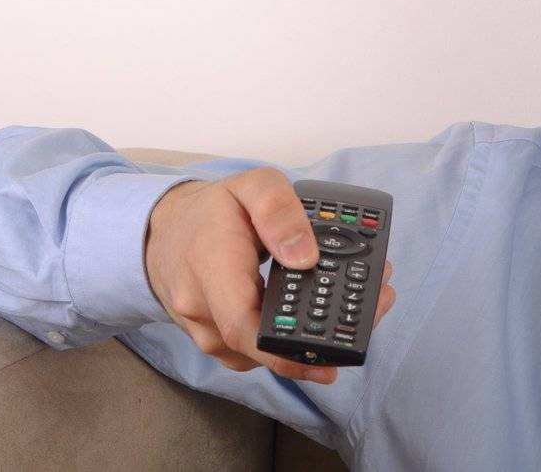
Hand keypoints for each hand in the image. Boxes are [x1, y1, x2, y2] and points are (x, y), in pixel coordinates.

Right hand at [143, 168, 395, 384]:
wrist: (164, 232)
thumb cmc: (209, 210)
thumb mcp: (248, 186)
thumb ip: (278, 210)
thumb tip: (306, 256)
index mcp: (209, 269)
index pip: (242, 327)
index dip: (287, 349)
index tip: (330, 350)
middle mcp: (204, 311)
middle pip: (264, 348)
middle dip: (324, 338)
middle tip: (376, 305)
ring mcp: (209, 333)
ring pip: (265, 354)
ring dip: (313, 339)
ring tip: (362, 304)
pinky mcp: (220, 343)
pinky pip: (259, 351)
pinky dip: (293, 339)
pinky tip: (323, 317)